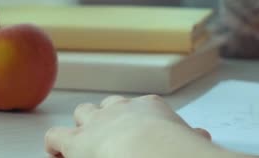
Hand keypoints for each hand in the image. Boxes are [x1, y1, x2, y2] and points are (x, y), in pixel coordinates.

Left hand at [45, 95, 210, 157]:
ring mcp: (97, 122)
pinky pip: (55, 137)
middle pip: (109, 105)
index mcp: (150, 106)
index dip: (138, 121)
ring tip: (84, 143)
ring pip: (83, 113)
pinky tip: (59, 155)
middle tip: (111, 137)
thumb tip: (202, 136)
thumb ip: (192, 136)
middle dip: (108, 118)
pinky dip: (55, 145)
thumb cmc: (173, 147)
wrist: (150, 150)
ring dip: (83, 126)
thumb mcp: (190, 138)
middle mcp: (121, 109)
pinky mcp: (75, 142)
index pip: (141, 107)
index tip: (141, 133)